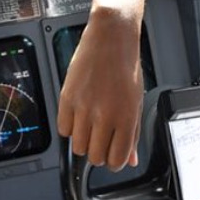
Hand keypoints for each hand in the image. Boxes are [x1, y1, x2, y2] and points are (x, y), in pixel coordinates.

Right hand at [57, 7, 143, 170]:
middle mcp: (104, 115)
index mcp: (126, 118)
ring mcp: (83, 107)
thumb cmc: (126, 65)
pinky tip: (78, 116)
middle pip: (95, 157)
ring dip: (84, 142)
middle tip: (102, 140)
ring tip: (90, 127)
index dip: (115, 162)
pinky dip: (70, 128)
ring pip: (77, 147)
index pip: (116, 160)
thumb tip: (130, 159)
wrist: (110, 37)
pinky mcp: (66, 98)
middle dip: (99, 153)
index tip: (113, 156)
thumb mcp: (136, 102)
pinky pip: (63, 129)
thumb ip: (133, 133)